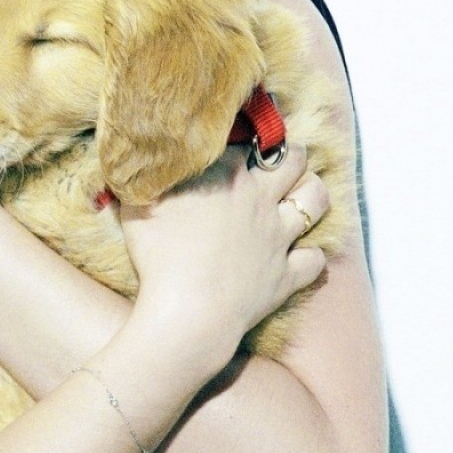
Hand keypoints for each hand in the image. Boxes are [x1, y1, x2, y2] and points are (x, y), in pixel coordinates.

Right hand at [119, 143, 330, 365]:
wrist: (188, 312)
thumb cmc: (157, 255)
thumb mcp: (137, 204)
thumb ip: (143, 177)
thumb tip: (138, 160)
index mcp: (226, 175)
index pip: (247, 141)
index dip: (244, 140)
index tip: (235, 145)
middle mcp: (260, 199)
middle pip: (294, 160)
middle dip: (291, 154)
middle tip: (278, 159)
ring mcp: (278, 237)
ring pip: (315, 201)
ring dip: (312, 192)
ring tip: (302, 193)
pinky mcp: (286, 274)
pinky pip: (315, 259)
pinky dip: (311, 255)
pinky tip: (300, 253)